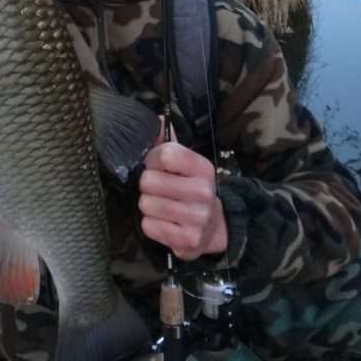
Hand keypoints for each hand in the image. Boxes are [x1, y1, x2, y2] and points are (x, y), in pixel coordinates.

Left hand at [138, 137, 227, 260]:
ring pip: (146, 204)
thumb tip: (155, 120)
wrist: (214, 226)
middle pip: (149, 181)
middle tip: (157, 189)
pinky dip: (151, 224)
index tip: (155, 166)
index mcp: (203, 168)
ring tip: (161, 205)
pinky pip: (149, 226)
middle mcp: (203, 192)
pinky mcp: (188, 241)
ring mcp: (197, 218)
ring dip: (148, 205)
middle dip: (146, 185)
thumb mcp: (185, 164)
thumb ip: (167, 141)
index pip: (165, 154)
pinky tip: (164, 222)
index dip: (152, 159)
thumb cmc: (191, 188)